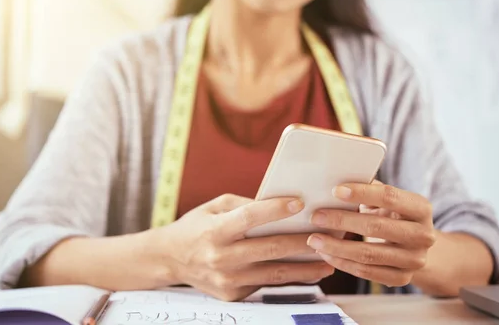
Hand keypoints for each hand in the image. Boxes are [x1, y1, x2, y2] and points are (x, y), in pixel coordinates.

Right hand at [161, 194, 334, 300]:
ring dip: (305, 267)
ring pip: (274, 273)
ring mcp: (227, 280)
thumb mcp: (214, 206)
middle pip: (269, 248)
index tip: (300, 202)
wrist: (170, 259)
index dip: (275, 210)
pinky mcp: (233, 294)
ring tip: (328, 261)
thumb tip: (279, 205)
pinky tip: (307, 270)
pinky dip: (288, 277)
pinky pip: (266, 283)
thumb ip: (244, 204)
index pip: (249, 218)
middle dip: (301, 241)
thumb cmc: (197, 226)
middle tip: (327, 235)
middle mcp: (220, 257)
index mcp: (215, 230)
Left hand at [307, 181, 435, 287]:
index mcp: (420, 208)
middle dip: (341, 221)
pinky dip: (343, 263)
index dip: (361, 193)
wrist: (415, 247)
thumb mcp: (388, 201)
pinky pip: (367, 272)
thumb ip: (369, 189)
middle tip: (316, 216)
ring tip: (314, 239)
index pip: (389, 196)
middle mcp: (423, 235)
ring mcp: (414, 260)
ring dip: (337, 247)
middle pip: (376, 226)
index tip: (335, 190)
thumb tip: (337, 177)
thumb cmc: (393, 216)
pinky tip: (326, 254)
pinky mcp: (402, 278)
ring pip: (369, 254)